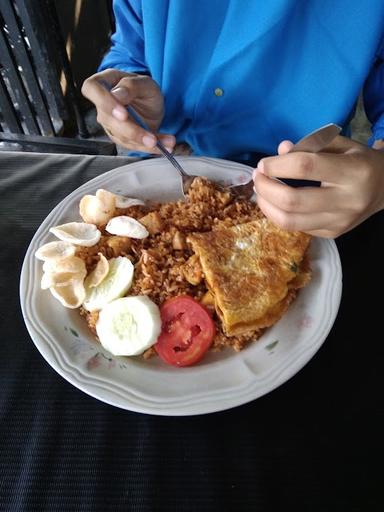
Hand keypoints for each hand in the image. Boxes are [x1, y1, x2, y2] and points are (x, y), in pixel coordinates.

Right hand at [81, 68, 175, 153]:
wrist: (152, 106)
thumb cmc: (144, 90)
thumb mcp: (145, 83)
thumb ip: (131, 86)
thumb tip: (117, 95)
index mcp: (105, 82)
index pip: (92, 89)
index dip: (105, 102)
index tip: (122, 114)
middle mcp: (103, 105)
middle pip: (109, 120)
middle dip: (132, 131)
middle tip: (151, 138)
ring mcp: (110, 123)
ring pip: (122, 137)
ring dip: (145, 143)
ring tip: (168, 142)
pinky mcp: (120, 137)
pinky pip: (133, 145)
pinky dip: (151, 147)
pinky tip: (165, 146)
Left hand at [253, 136, 383, 237]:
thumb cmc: (359, 162)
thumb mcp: (341, 144)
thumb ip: (310, 145)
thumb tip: (281, 149)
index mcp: (353, 171)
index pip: (305, 167)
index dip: (277, 165)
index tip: (263, 163)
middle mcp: (347, 200)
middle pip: (293, 201)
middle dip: (266, 188)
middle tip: (257, 177)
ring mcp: (339, 221)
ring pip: (290, 221)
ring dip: (266, 205)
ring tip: (260, 191)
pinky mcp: (332, 233)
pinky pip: (296, 228)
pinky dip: (278, 215)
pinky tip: (274, 202)